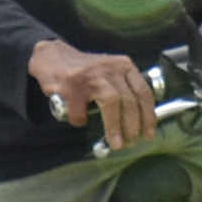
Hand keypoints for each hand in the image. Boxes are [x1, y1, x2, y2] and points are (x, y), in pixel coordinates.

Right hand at [26, 37, 155, 148]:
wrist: (52, 57)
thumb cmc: (85, 72)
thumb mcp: (111, 74)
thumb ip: (124, 91)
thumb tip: (138, 125)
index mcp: (124, 66)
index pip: (143, 92)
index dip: (148, 116)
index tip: (148, 134)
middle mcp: (110, 68)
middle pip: (129, 100)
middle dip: (132, 127)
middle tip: (130, 142)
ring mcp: (91, 75)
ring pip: (111, 102)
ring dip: (115, 127)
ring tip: (115, 144)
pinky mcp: (72, 85)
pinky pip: (80, 111)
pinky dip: (80, 121)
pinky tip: (79, 120)